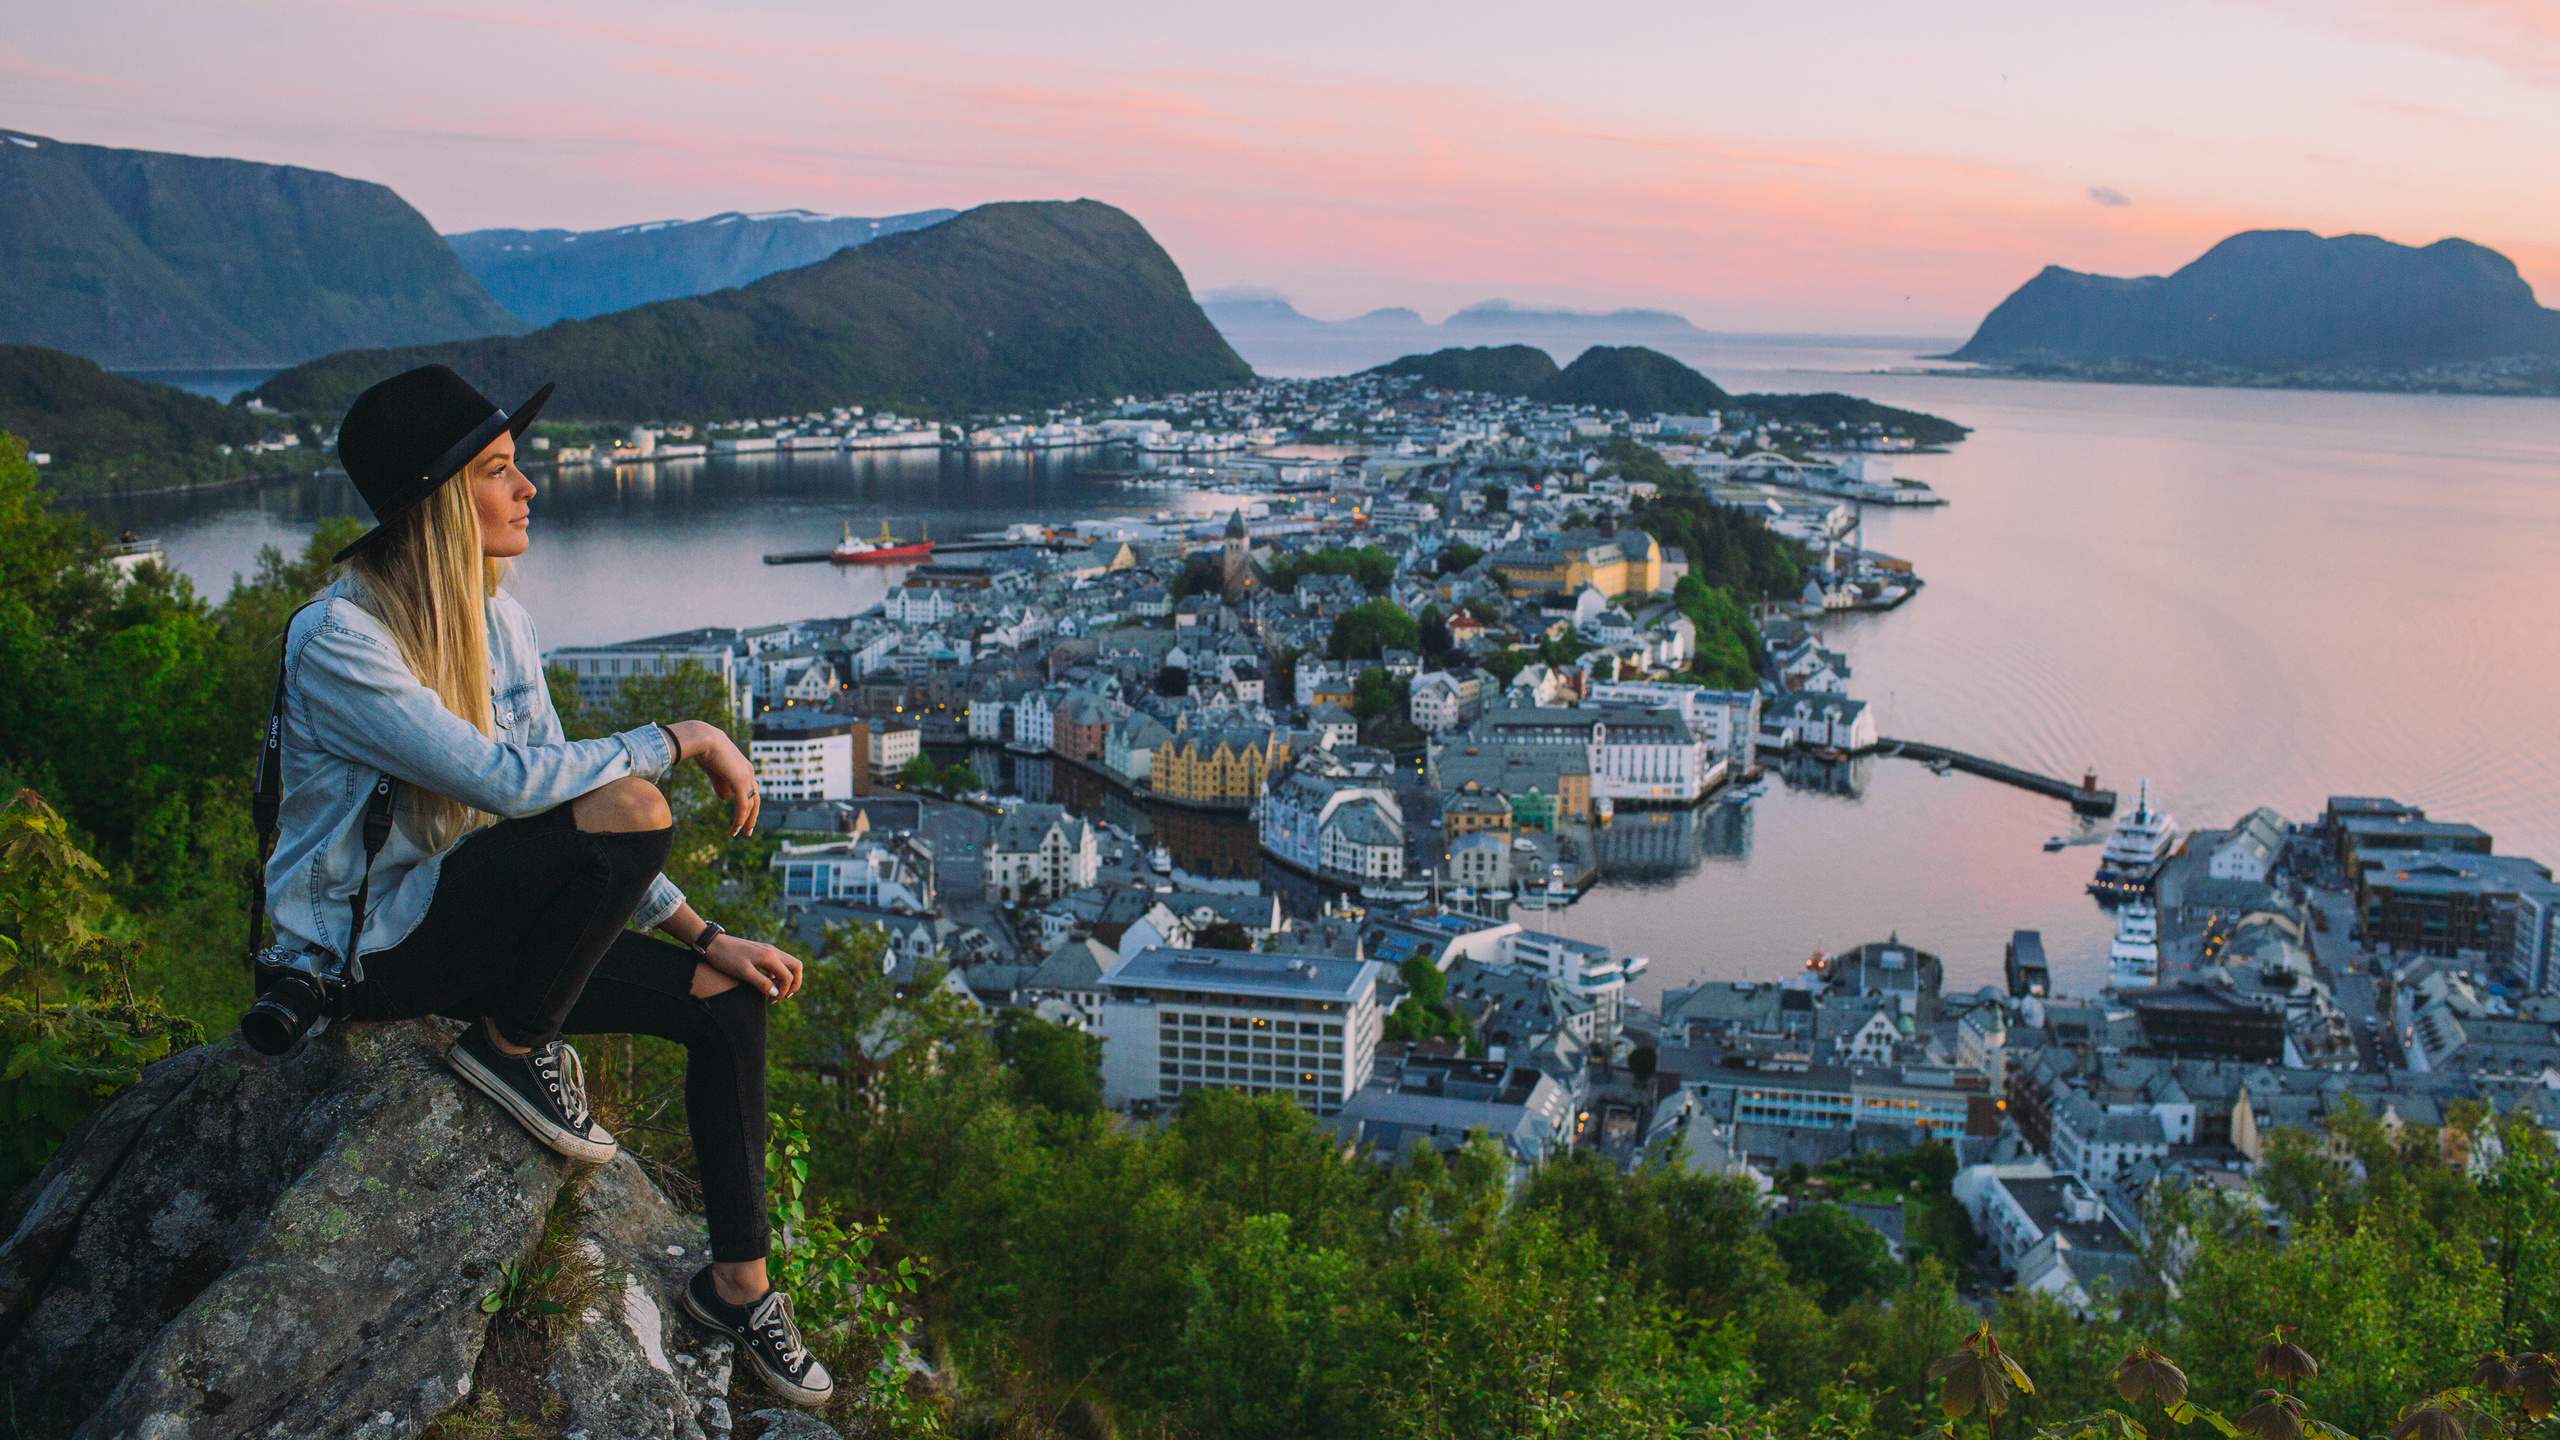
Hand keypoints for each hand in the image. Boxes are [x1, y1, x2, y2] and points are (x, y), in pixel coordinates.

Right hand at [670, 720, 758, 835]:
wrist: (703, 738)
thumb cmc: (705, 751)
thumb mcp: (715, 771)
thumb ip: (721, 784)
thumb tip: (725, 798)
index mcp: (744, 768)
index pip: (750, 790)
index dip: (747, 805)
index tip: (742, 818)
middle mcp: (749, 772)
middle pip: (756, 799)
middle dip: (752, 817)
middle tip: (747, 832)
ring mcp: (746, 777)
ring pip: (751, 805)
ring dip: (745, 821)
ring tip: (738, 833)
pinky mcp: (740, 782)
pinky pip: (743, 806)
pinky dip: (740, 819)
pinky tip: (735, 828)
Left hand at [702, 932, 802, 1000]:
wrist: (712, 944)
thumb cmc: (726, 958)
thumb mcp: (743, 972)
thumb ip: (761, 983)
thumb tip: (776, 993)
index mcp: (770, 956)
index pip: (788, 976)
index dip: (784, 991)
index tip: (772, 1000)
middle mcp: (772, 951)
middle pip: (795, 966)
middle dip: (794, 983)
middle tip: (784, 996)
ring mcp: (767, 950)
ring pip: (787, 964)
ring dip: (786, 979)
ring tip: (774, 993)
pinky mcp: (761, 952)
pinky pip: (777, 964)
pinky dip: (777, 975)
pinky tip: (767, 983)